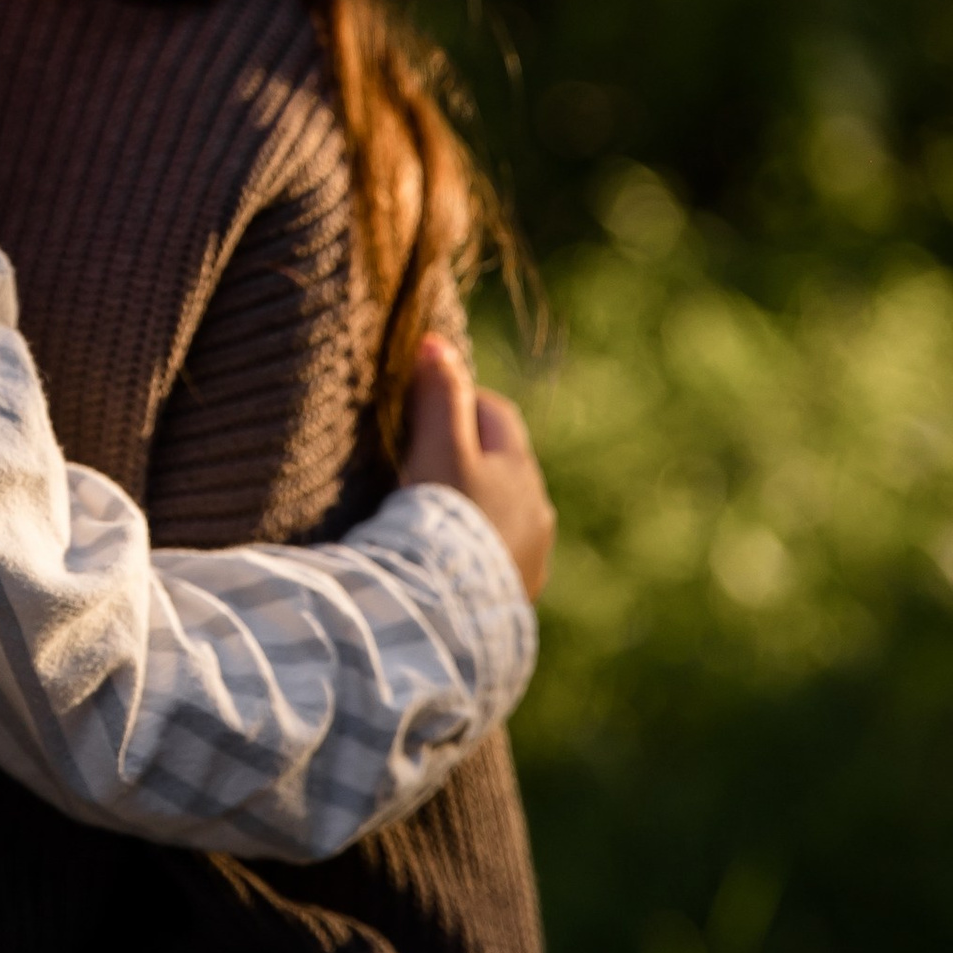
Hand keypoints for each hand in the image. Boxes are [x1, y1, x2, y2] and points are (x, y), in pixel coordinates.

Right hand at [401, 331, 555, 599]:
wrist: (446, 611)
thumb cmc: (440, 519)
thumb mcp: (436, 448)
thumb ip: (439, 396)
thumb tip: (437, 341)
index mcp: (520, 469)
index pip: (494, 414)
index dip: (456, 402)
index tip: (417, 409)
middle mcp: (536, 511)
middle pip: (502, 466)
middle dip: (467, 457)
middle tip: (417, 462)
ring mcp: (530, 557)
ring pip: (501, 514)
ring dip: (473, 508)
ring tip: (427, 517)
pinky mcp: (514, 597)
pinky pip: (494, 558)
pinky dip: (472, 550)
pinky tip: (442, 561)